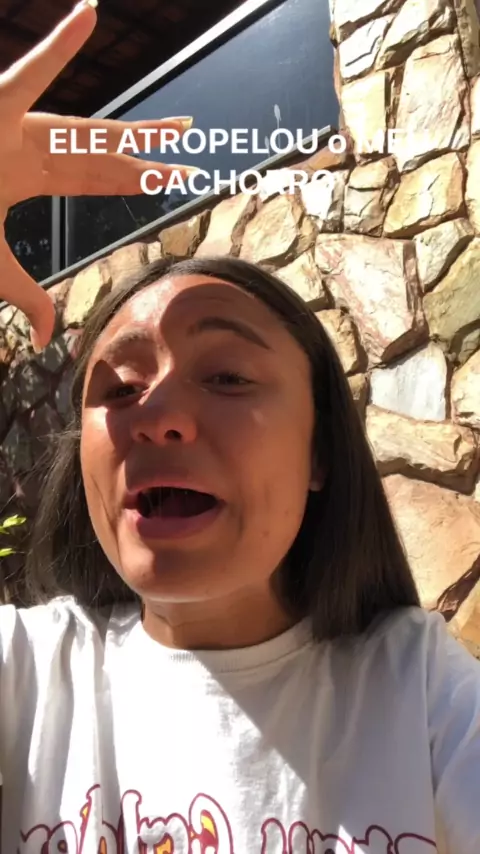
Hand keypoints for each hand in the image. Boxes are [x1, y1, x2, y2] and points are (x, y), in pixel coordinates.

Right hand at [0, 0, 192, 349]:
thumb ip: (27, 294)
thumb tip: (50, 340)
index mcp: (28, 173)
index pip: (94, 178)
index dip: (134, 181)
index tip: (170, 179)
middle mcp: (31, 145)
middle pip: (105, 156)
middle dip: (151, 159)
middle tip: (193, 157)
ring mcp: (16, 124)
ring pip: (91, 128)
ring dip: (137, 131)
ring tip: (183, 126)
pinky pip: (31, 73)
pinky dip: (59, 48)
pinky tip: (89, 16)